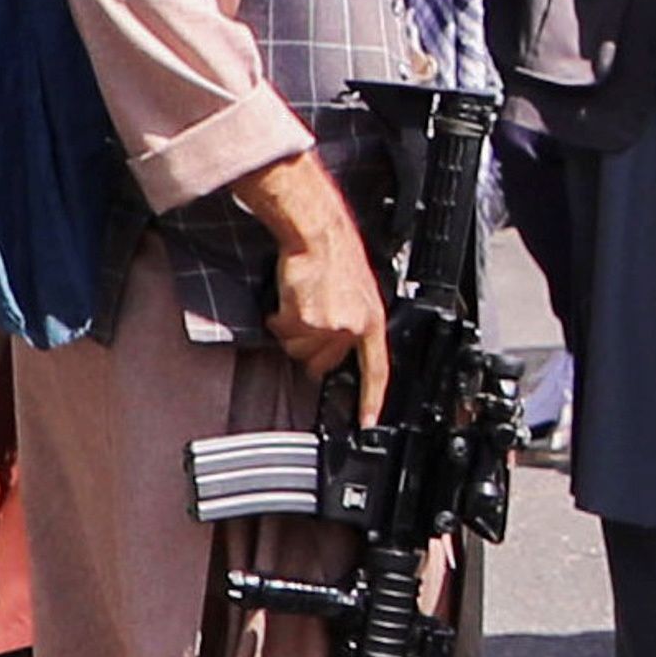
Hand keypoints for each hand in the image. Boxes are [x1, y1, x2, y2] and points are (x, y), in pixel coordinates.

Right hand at [244, 154, 391, 421]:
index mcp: (373, 322)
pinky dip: (278, 318)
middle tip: (308, 319)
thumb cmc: (335, 258)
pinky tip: (289, 298)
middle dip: (309, 348)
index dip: (371, 399)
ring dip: (291, 331)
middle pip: (323, 363)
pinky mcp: (306, 319)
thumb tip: (338, 347)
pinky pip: (283, 332)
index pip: (377, 370)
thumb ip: (352, 323)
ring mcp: (330, 326)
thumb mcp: (357, 295)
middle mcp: (354, 328)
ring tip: (300, 303)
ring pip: (298, 351)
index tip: (367, 421)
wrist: (319, 235)